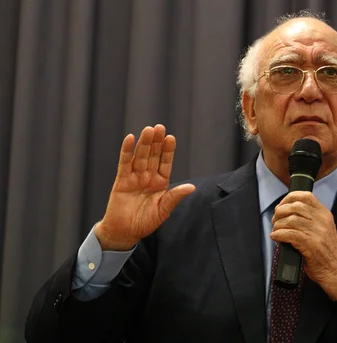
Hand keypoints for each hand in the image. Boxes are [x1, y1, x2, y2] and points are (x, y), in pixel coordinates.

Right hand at [95, 125, 195, 250]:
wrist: (125, 232)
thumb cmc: (146, 222)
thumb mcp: (164, 210)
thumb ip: (175, 197)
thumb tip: (192, 187)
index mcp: (161, 183)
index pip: (165, 163)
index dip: (168, 151)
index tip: (171, 138)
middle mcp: (148, 177)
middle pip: (153, 156)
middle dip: (156, 142)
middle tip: (159, 127)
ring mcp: (135, 178)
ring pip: (140, 157)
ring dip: (144, 143)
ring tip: (148, 130)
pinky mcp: (122, 181)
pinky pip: (124, 163)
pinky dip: (126, 151)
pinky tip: (130, 139)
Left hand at [270, 191, 336, 300]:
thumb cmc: (328, 253)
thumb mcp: (324, 229)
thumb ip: (311, 220)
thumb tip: (288, 215)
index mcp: (325, 215)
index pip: (306, 196)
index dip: (290, 198)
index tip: (281, 204)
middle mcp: (322, 221)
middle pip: (295, 206)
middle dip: (280, 211)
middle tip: (275, 219)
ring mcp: (317, 232)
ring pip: (291, 220)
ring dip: (278, 224)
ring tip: (275, 230)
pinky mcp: (311, 244)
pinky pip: (290, 234)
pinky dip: (279, 234)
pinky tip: (276, 237)